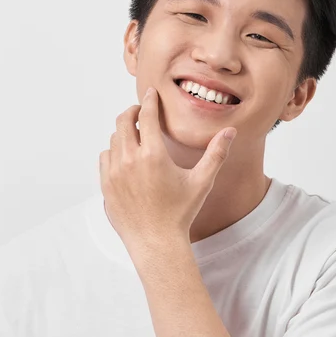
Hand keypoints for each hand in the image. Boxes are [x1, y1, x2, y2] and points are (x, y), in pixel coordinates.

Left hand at [98, 87, 235, 251]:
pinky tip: (124, 156)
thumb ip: (216, 154)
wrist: (155, 242)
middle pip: (123, 122)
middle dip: (132, 112)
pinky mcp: (106, 186)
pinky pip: (105, 158)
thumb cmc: (180, 213)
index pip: (145, 115)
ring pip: (113, 139)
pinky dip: (113, 152)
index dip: (149, 101)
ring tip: (135, 135)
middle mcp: (129, 160)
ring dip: (123, 133)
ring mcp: (114, 173)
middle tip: (141, 111)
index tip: (150, 94)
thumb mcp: (201, 182)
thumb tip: (230, 132)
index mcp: (153, 155)